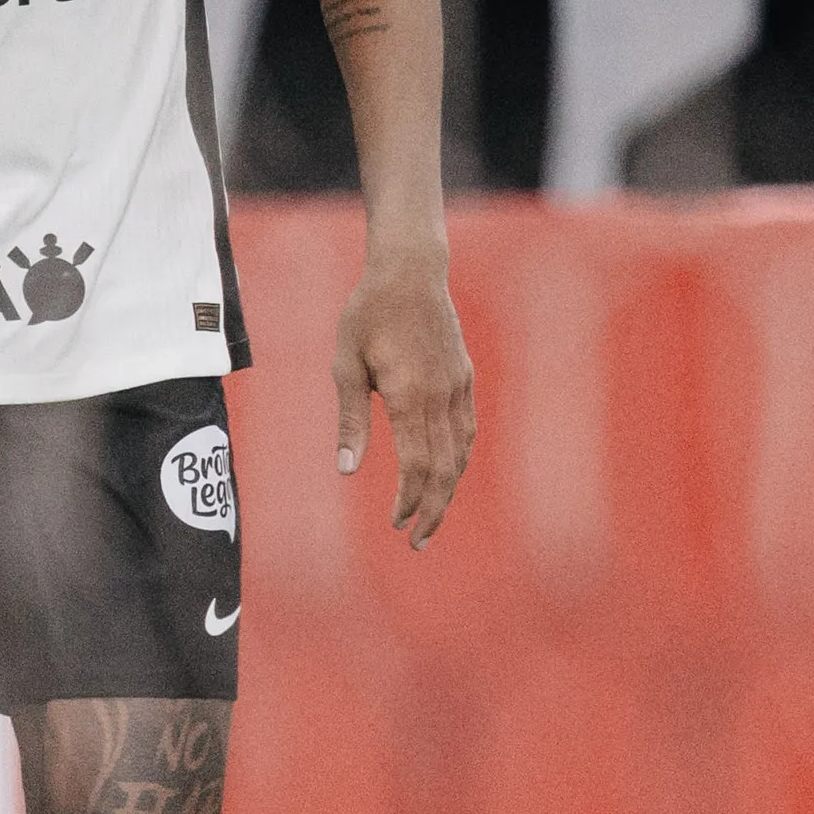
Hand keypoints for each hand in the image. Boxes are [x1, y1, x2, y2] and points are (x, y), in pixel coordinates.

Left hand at [333, 247, 475, 550]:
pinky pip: (467, 429)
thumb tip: (345, 471)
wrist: (410, 271)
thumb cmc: (367, 314)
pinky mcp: (464, 377)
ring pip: (461, 453)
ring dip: (449, 491)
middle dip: (433, 511)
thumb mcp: (346, 364)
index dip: (410, 502)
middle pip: (446, 470)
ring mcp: (458, 387)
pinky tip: (447, 473)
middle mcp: (441, 397)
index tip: (396, 524)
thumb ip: (350, 419)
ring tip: (431, 517)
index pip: (418, 467)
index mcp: (411, 397)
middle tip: (417, 542)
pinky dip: (459, 459)